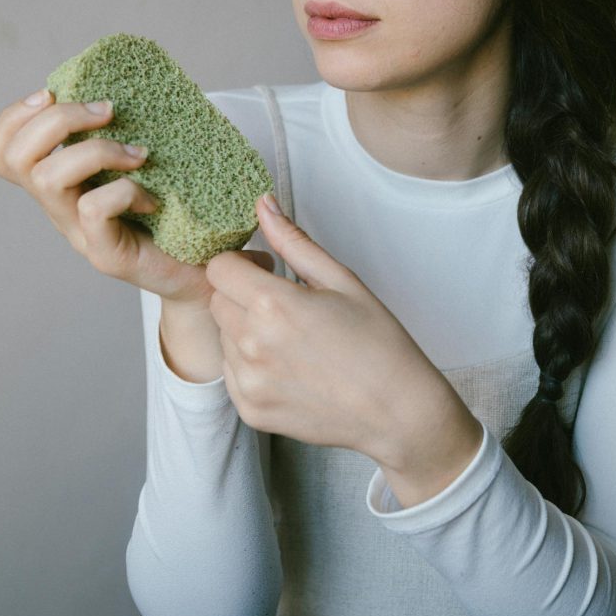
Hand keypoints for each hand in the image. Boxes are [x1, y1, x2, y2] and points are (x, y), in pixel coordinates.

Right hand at [0, 89, 208, 304]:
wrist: (205, 275)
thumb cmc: (178, 218)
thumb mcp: (143, 168)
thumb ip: (124, 135)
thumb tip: (131, 85)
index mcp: (61, 184)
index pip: (3, 149)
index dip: (15, 116)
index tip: (53, 92)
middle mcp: (60, 208)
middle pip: (16, 157)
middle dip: (58, 119)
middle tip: (108, 111)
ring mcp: (79, 233)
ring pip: (49, 178)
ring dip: (96, 151)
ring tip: (139, 155)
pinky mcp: (105, 254)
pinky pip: (94, 209)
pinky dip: (126, 191)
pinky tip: (153, 199)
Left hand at [206, 194, 483, 506]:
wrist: (397, 410)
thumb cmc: (378, 343)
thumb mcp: (340, 280)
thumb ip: (293, 241)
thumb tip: (263, 205)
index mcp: (273, 304)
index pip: (219, 268)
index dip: (242, 263)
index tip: (267, 270)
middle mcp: (252, 345)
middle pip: (218, 301)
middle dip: (242, 295)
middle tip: (284, 304)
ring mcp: (249, 382)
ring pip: (224, 338)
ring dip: (245, 331)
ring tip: (292, 340)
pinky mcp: (251, 410)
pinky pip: (232, 374)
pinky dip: (251, 365)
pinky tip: (290, 366)